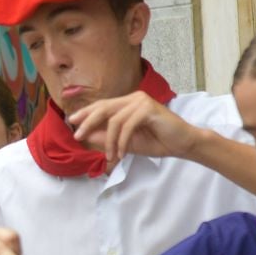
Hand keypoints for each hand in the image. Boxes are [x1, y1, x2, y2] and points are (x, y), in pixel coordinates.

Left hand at [68, 92, 200, 168]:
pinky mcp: (148, 109)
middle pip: (104, 108)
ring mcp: (141, 101)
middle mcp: (134, 98)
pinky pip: (127, 126)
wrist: (183, 144)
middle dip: (88, 122)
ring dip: (110, 141)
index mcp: (128, 103)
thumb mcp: (126, 143)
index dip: (86, 113)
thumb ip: (107, 138)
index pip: (103, 105)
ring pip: (114, 120)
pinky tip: (122, 154)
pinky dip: (122, 142)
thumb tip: (86, 135)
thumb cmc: (157, 141)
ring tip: (111, 156)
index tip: (73, 122)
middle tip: (78, 136)